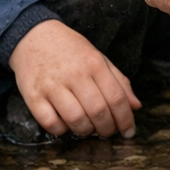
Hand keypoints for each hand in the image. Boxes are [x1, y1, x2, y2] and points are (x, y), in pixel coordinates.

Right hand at [8, 20, 140, 137]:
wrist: (34, 36)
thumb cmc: (71, 50)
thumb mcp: (99, 58)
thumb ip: (119, 81)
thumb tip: (136, 106)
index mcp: (95, 64)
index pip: (116, 97)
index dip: (126, 119)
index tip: (129, 132)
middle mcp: (75, 75)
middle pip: (98, 111)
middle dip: (107, 129)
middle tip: (108, 132)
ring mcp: (52, 86)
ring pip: (76, 120)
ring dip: (86, 131)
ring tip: (88, 128)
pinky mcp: (33, 97)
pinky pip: (50, 123)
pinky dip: (61, 130)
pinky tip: (66, 125)